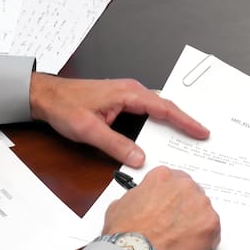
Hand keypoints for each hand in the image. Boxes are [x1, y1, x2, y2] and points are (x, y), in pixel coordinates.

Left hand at [29, 73, 209, 167]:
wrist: (46, 95)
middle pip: (167, 107)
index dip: (185, 122)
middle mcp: (132, 91)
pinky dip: (162, 120)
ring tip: (190, 135)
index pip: (165, 109)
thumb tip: (139, 159)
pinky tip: (166, 131)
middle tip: (203, 136)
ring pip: (159, 108)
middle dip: (186, 121)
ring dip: (175, 120)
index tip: (201, 132)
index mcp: (129, 94)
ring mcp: (129, 94)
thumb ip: (116, 145)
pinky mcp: (124, 100)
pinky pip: (149, 110)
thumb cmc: (65, 106)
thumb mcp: (89, 130)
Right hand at [102, 166, 220, 249]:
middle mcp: (185, 186)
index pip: (175, 180)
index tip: (170, 206)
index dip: (172, 196)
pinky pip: (213, 230)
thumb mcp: (120, 204)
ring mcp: (201, 204)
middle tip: (176, 224)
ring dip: (196, 222)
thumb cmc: (125, 232)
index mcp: (163, 177)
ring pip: (204, 211)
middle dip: (186, 207)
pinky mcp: (211, 224)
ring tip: (181, 238)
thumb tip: (141, 202)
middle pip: (192, 193)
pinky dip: (205, 239)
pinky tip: (191, 247)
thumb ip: (138, 196)